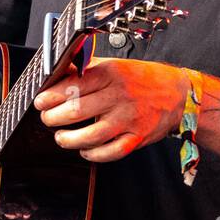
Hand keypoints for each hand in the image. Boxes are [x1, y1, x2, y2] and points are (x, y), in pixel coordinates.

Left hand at [34, 56, 188, 162]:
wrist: (178, 94)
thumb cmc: (142, 79)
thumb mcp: (115, 65)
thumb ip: (88, 69)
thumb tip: (57, 74)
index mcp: (112, 73)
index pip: (74, 85)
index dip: (51, 96)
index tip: (41, 102)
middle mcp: (120, 95)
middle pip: (77, 111)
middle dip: (54, 118)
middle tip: (47, 119)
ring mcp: (130, 118)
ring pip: (91, 136)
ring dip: (69, 139)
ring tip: (62, 137)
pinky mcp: (138, 137)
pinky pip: (110, 152)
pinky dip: (92, 154)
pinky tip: (85, 150)